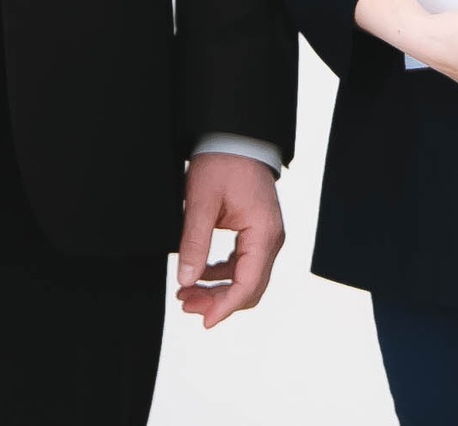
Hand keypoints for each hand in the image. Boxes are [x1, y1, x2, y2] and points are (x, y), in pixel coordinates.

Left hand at [176, 152, 284, 328]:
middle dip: (218, 302)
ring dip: (218, 290)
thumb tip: (186, 281)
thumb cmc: (223, 162)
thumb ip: (194, 243)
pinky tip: (199, 274)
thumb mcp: (201, 202)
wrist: (236, 137)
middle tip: (185, 304)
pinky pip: (243, 264)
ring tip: (187, 293)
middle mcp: (271, 238)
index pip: (248, 284)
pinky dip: (222, 274)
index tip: (204, 321)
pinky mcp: (258, 232)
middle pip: (250, 287)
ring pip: (247, 278)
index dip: (225, 307)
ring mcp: (266, 236)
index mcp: (264, 233)